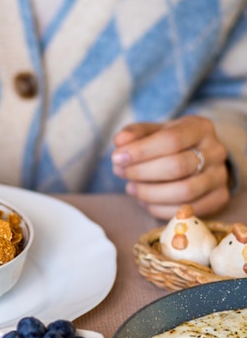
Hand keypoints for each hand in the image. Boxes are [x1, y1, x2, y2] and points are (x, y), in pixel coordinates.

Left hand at [111, 116, 229, 219]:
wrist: (197, 158)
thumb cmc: (167, 144)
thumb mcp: (151, 132)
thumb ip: (135, 134)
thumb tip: (120, 141)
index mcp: (199, 128)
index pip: (171, 140)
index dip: (140, 151)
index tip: (117, 158)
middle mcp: (216, 151)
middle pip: (177, 167)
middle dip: (141, 172)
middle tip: (120, 173)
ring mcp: (220, 176)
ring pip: (184, 192)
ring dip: (149, 193)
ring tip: (130, 188)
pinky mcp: (219, 198)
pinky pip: (188, 210)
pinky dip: (160, 208)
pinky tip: (144, 201)